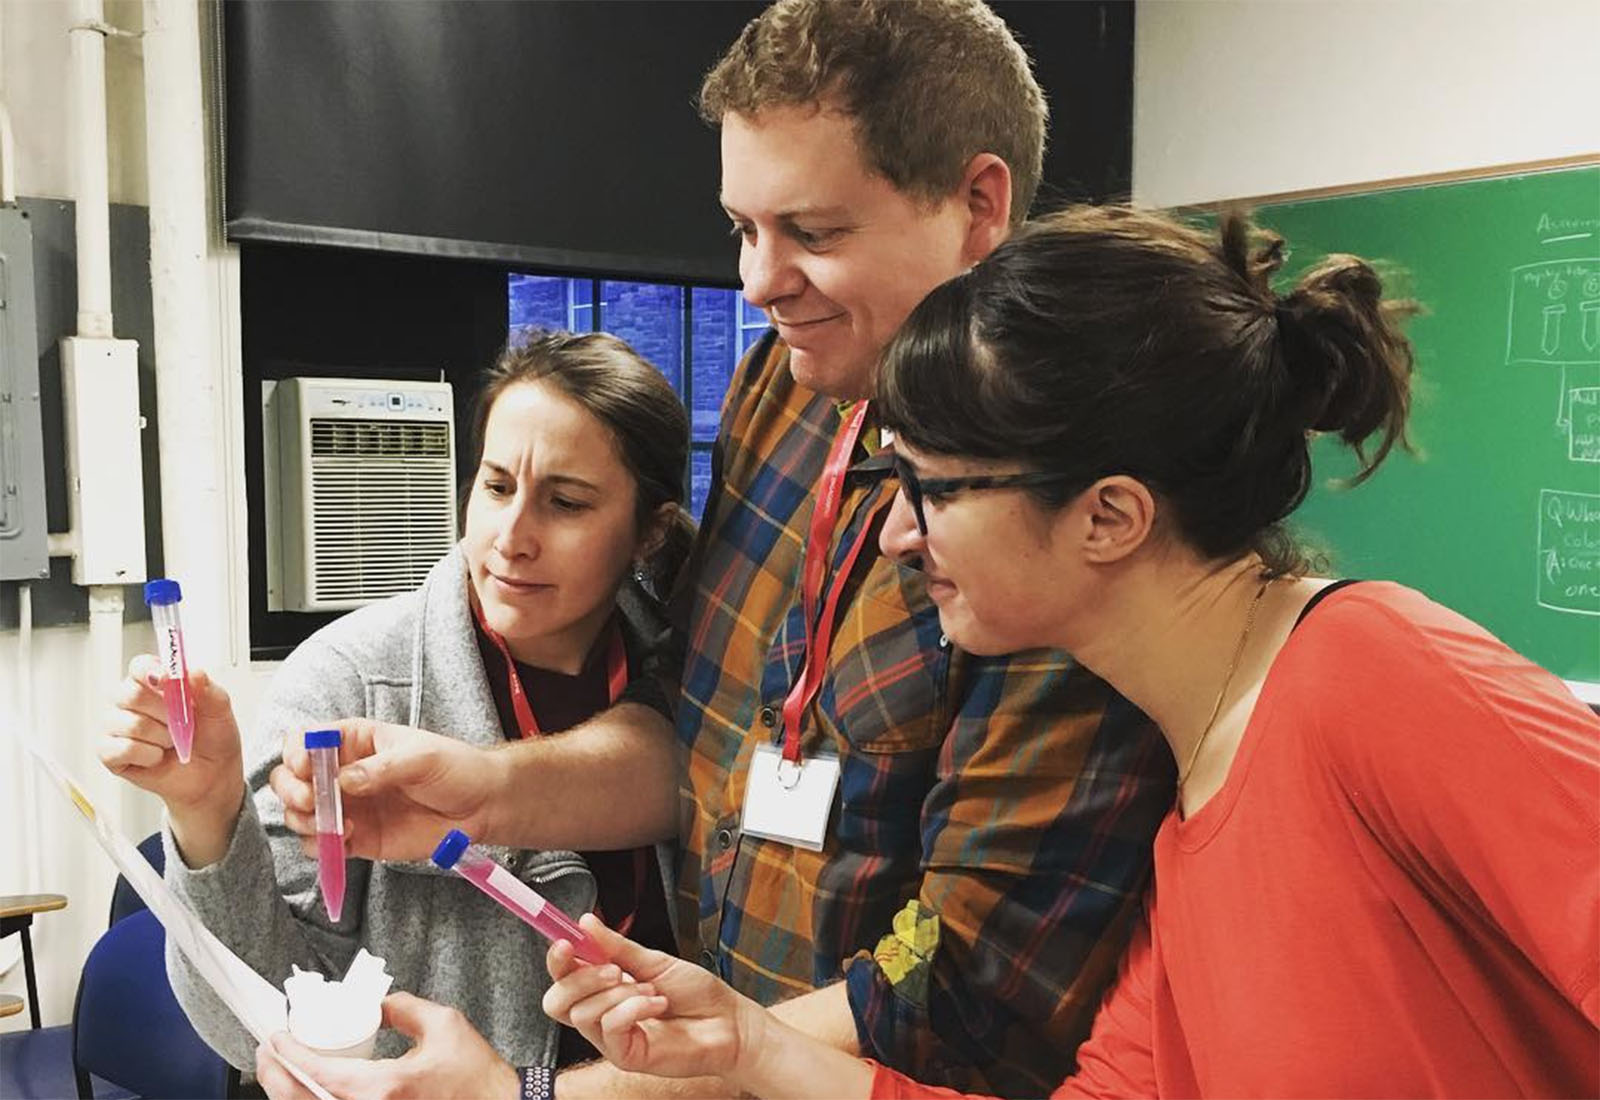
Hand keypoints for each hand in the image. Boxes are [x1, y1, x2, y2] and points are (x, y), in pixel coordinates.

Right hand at [98, 655, 244, 863]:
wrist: (212, 777)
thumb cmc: (213, 741)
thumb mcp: (220, 712)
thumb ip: (208, 690)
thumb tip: (193, 672)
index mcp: (155, 683)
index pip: (139, 666)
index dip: (150, 670)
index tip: (166, 679)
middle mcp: (131, 702)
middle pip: (129, 693)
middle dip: (163, 711)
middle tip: (181, 723)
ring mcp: (117, 727)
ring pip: (126, 722)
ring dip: (159, 736)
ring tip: (172, 743)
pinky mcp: (110, 753)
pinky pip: (119, 748)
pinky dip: (145, 755)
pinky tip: (157, 757)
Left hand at [253, 991, 518, 1099]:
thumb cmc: (477, 1078)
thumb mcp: (444, 1025)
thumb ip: (404, 1008)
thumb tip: (378, 1004)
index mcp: (385, 1088)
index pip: (319, 1073)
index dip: (290, 1054)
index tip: (277, 1038)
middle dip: (274, 1076)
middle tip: (268, 1053)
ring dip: (289, 1093)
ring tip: (281, 1070)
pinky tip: (309, 1092)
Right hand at [270, 719, 502, 861]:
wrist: (481, 807)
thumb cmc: (456, 769)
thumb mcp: (422, 757)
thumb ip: (381, 768)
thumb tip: (344, 781)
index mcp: (355, 741)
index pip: (307, 739)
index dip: (296, 751)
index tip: (306, 766)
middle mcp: (342, 773)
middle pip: (290, 778)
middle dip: (291, 790)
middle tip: (313, 801)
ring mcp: (347, 807)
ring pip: (299, 814)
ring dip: (304, 821)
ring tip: (337, 825)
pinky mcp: (356, 838)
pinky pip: (321, 845)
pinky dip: (321, 846)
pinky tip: (346, 841)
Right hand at [544, 916, 763, 1081]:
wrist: (728, 1021)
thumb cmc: (696, 993)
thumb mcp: (654, 961)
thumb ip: (617, 946)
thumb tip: (586, 922)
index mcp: (604, 988)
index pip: (563, 977)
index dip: (557, 960)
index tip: (566, 941)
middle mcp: (602, 1014)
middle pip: (556, 1002)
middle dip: (580, 978)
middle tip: (615, 969)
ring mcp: (612, 1038)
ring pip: (583, 1014)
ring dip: (619, 993)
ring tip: (651, 990)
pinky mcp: (625, 1056)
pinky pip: (610, 1028)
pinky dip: (633, 1009)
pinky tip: (657, 1004)